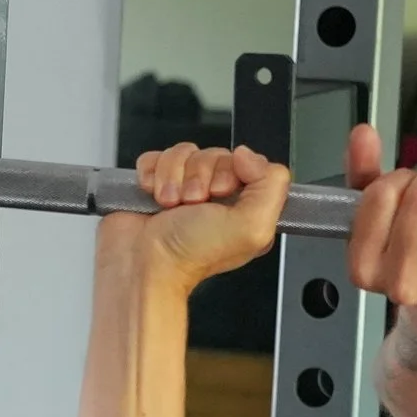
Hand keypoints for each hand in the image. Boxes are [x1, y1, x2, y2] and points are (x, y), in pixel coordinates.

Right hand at [121, 143, 289, 285]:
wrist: (145, 263)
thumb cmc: (192, 254)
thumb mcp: (252, 227)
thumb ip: (271, 186)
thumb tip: (248, 155)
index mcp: (247, 206)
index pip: (249, 162)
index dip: (232, 170)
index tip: (221, 192)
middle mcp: (218, 197)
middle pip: (215, 154)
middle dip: (199, 177)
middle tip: (194, 204)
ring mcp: (186, 188)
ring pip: (185, 153)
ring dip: (174, 178)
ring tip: (172, 206)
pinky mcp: (158, 182)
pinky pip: (157, 156)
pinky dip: (153, 174)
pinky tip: (155, 197)